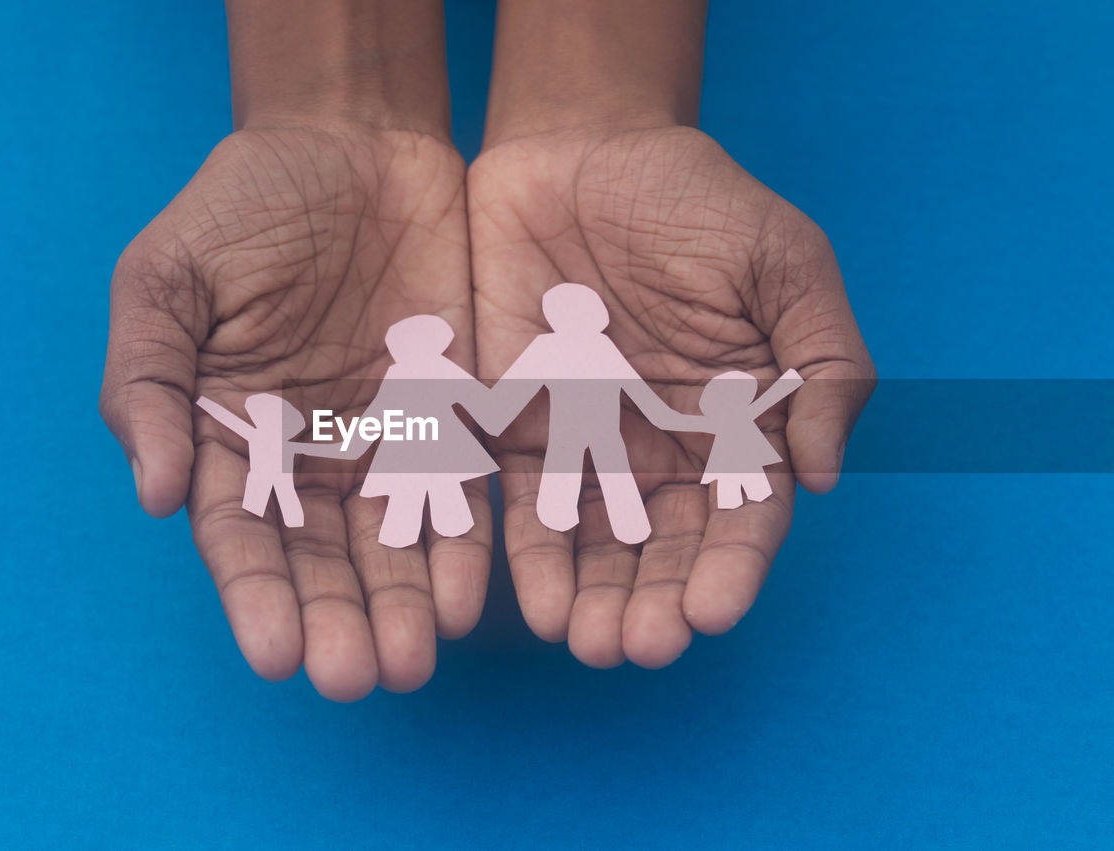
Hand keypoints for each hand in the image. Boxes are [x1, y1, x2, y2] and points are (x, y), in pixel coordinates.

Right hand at [100, 126, 490, 699]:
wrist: (351, 143)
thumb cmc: (242, 208)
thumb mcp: (167, 278)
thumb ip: (148, 380)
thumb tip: (150, 491)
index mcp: (229, 437)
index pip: (239, 536)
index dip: (256, 597)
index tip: (277, 653)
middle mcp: (306, 459)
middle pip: (320, 561)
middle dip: (336, 621)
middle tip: (355, 677)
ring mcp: (383, 442)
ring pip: (392, 545)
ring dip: (400, 607)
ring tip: (411, 661)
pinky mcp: (452, 418)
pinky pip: (460, 494)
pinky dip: (461, 546)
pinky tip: (464, 597)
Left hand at [469, 125, 874, 667]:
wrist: (581, 152)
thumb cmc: (696, 202)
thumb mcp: (785, 264)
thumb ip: (823, 364)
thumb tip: (826, 475)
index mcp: (738, 422)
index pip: (744, 515)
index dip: (731, 567)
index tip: (712, 610)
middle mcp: (666, 450)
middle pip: (664, 547)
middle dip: (654, 601)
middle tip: (638, 645)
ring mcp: (590, 445)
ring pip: (593, 544)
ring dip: (592, 599)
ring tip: (588, 643)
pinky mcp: (518, 428)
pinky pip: (520, 504)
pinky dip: (526, 556)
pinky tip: (530, 604)